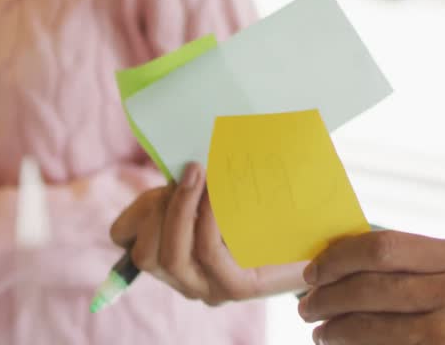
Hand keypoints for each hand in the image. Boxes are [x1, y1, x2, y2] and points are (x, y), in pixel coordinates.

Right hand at [110, 162, 306, 305]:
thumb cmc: (264, 211)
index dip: (132, 214)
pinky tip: (220, 197)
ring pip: (172, 255)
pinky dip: (208, 220)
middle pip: (145, 253)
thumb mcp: (217, 192)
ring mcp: (210, 288)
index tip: (161, 185)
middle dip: (160, 207)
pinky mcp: (238, 288)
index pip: (126, 241)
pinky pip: (208, 252)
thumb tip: (176, 155)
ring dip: (182, 208)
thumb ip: (193, 182)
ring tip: (203, 175)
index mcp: (174, 257)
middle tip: (191, 169)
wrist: (318, 241)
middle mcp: (186, 279)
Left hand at [298, 231, 444, 344]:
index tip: (315, 270)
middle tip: (307, 304)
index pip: (385, 246)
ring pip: (372, 325)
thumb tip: (343, 258)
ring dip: (335, 328)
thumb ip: (418, 267)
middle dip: (329, 295)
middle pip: (373, 284)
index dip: (340, 257)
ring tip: (320, 331)